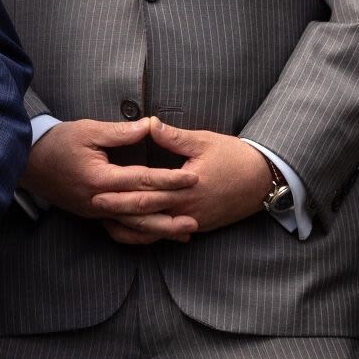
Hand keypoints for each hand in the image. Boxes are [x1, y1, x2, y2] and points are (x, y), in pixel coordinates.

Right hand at [20, 118, 198, 242]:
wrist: (27, 162)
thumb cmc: (58, 142)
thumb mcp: (88, 130)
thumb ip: (121, 131)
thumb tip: (150, 125)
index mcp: (100, 177)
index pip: (143, 180)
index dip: (170, 179)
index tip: (193, 177)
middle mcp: (100, 200)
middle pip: (143, 208)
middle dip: (173, 209)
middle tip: (198, 210)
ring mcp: (96, 211)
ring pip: (134, 225)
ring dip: (162, 228)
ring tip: (186, 230)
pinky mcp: (93, 214)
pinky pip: (121, 228)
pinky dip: (142, 233)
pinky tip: (158, 234)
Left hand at [89, 119, 272, 241]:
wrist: (264, 180)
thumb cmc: (234, 157)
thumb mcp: (203, 141)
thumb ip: (174, 137)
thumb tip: (149, 123)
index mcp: (185, 187)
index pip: (146, 193)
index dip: (120, 193)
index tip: (97, 190)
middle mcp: (187, 209)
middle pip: (146, 214)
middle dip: (119, 211)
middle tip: (94, 207)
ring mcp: (194, 221)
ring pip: (157, 230)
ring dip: (133, 228)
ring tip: (108, 223)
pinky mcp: (200, 226)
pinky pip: (171, 234)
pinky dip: (152, 235)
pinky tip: (137, 233)